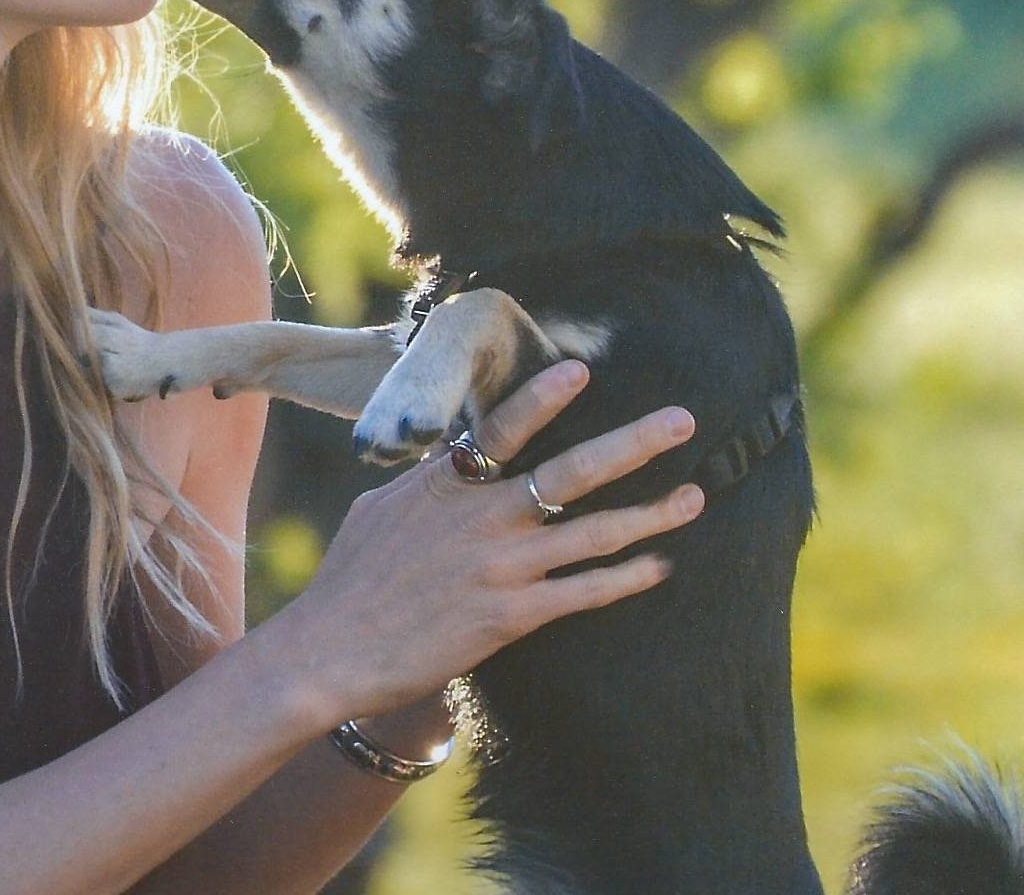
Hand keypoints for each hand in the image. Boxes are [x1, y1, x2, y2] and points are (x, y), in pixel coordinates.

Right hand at [262, 360, 702, 724]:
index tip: (583, 370)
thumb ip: (424, 484)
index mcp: (444, 484)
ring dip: (650, 514)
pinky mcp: (510, 617)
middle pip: (571, 472)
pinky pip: (583, 592)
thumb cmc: (348, 581)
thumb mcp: (379, 510)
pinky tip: (660, 567)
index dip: (544, 399)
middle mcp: (480, 517)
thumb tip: (443, 459)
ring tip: (694, 497)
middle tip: (682, 421)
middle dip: (634, 444)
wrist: (329, 653)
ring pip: (593, 533)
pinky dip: (625, 578)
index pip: (501, 429)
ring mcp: (500, 567)